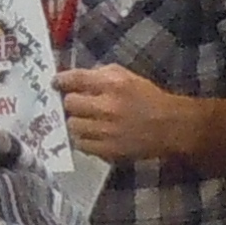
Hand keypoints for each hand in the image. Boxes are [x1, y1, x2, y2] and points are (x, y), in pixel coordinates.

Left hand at [54, 63, 193, 164]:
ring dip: (76, 122)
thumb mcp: (128, 76)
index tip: (56, 83)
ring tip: (84, 121)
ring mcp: (107, 131)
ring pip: (73, 126)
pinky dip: (83, 139)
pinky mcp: (109, 150)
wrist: (170, 126)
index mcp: (113, 85)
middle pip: (70, 104)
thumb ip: (102, 74)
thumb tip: (78, 79)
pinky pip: (82, 145)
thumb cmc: (148, 98)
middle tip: (76, 104)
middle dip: (71, 102)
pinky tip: (91, 135)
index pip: (76, 79)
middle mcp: (107, 107)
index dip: (61, 80)